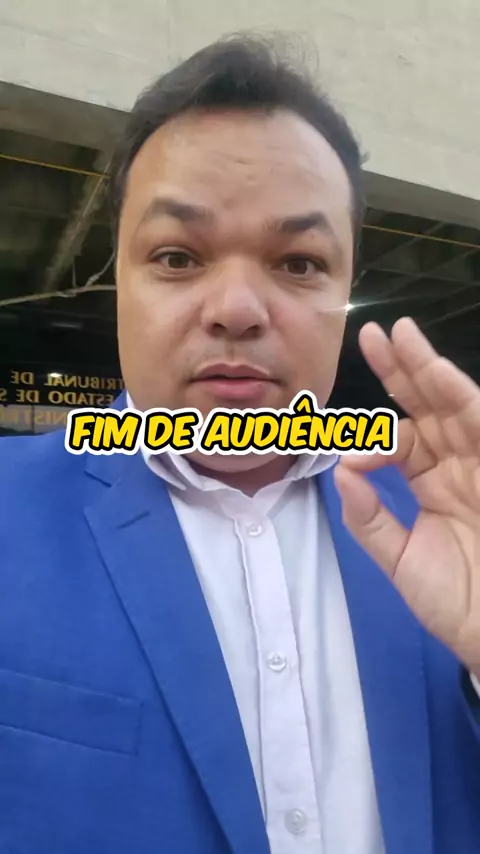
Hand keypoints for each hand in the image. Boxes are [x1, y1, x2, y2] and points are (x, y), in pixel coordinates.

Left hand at [334, 317, 479, 674]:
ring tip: (400, 334)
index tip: (354, 453)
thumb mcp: (402, 560)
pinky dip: (458, 395)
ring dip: (428, 369)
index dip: (375, 437)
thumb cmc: (460, 601)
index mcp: (434, 483)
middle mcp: (459, 464)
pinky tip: (436, 370)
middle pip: (427, 407)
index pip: (402, 439)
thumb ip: (369, 517)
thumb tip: (342, 468)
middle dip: (401, 370)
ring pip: (454, 404)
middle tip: (373, 334)